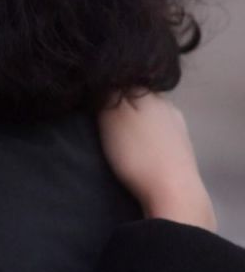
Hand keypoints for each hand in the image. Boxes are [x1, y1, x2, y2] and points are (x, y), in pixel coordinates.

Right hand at [98, 93, 216, 230]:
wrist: (174, 193)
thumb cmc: (138, 153)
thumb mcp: (113, 117)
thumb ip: (108, 93)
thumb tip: (103, 77)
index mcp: (152, 95)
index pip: (124, 80)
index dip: (105, 88)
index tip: (89, 101)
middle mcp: (168, 107)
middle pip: (138, 99)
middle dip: (119, 106)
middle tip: (97, 121)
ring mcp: (178, 130)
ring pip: (149, 118)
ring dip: (133, 125)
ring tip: (115, 139)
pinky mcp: (181, 152)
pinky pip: (157, 136)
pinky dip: (144, 140)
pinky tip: (137, 151)